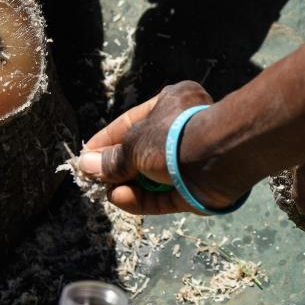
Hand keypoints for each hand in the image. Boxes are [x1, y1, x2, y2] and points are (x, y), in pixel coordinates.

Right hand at [78, 81, 247, 214]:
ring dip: (127, 186)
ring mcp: (188, 161)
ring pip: (151, 176)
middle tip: (94, 180)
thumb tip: (86, 165)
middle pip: (140, 152)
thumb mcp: (133, 145)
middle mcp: (179, 130)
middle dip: (117, 168)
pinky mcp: (194, 188)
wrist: (218, 159)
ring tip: (107, 193)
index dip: (106, 141)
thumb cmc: (172, 138)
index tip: (86, 157)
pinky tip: (120, 199)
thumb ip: (112, 159)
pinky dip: (142, 199)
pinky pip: (163, 195)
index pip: (130, 123)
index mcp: (168, 104)